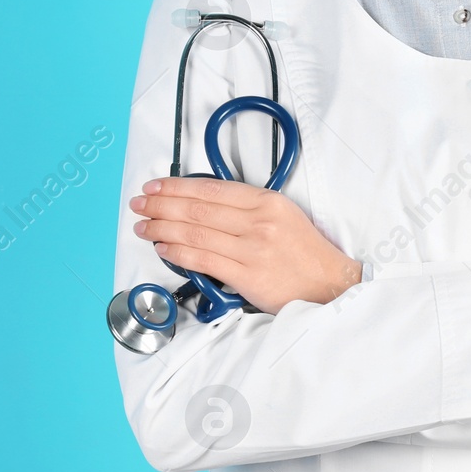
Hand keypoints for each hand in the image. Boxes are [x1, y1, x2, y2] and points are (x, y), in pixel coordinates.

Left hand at [130, 177, 360, 313]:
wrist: (331, 285)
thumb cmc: (304, 254)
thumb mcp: (282, 216)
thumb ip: (246, 209)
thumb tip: (201, 205)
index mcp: (267, 201)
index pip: (211, 189)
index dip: (177, 186)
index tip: (155, 186)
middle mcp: (259, 221)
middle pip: (198, 208)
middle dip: (162, 204)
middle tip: (139, 204)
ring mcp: (253, 249)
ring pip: (196, 233)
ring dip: (162, 227)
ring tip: (143, 226)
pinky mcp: (249, 276)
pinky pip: (203, 260)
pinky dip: (178, 252)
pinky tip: (162, 247)